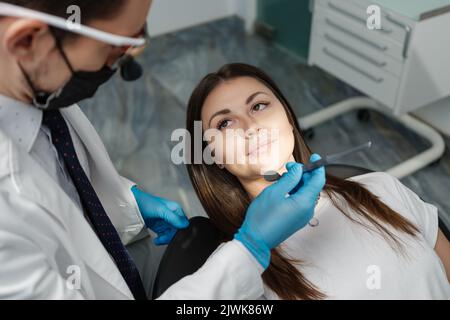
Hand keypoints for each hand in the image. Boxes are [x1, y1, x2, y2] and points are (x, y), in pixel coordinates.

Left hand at [131, 186, 188, 244]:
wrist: (132, 205)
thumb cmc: (146, 203)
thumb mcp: (161, 210)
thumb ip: (173, 218)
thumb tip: (184, 225)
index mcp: (176, 209)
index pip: (183, 223)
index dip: (179, 230)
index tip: (172, 235)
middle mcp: (172, 215)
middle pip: (177, 230)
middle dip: (171, 236)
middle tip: (163, 238)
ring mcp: (166, 221)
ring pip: (171, 234)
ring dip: (166, 239)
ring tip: (159, 239)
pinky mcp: (159, 226)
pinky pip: (164, 235)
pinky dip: (161, 239)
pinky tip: (157, 240)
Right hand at [235, 154, 325, 268]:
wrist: (255, 240)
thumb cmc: (262, 218)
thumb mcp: (274, 192)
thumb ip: (289, 179)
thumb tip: (298, 169)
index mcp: (304, 202)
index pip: (318, 180)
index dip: (317, 167)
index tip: (314, 158)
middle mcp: (307, 210)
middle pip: (312, 186)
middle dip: (303, 174)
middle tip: (289, 166)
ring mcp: (302, 216)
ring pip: (305, 193)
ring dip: (297, 182)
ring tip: (282, 177)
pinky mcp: (296, 219)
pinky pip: (300, 201)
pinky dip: (294, 191)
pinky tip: (283, 188)